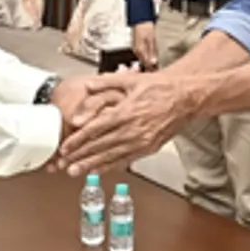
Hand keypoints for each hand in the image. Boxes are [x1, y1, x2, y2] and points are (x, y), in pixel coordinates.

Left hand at [56, 71, 190, 176]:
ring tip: (76, 171)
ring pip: (111, 156)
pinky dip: (110, 166)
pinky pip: (125, 160)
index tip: (65, 148)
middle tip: (63, 164)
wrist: (186, 97)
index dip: (78, 140)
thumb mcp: (132, 79)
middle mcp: (132, 129)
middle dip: (79, 156)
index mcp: (126, 111)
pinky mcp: (148, 148)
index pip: (95, 129)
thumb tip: (88, 85)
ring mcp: (141, 141)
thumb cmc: (161, 87)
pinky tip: (99, 170)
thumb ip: (107, 82)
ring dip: (91, 165)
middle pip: (100, 146)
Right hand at [131, 22, 157, 70]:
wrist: (140, 19)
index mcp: (140, 51)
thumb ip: (152, 52)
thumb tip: (153, 63)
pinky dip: (147, 58)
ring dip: (149, 63)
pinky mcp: (137, 46)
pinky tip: (151, 58)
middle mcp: (137, 51)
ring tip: (156, 66)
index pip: (147, 65)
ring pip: (143, 60)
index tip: (159, 73)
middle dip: (151, 68)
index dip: (153, 70)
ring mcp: (136, 49)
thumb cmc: (146, 27)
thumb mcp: (151, 40)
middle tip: (159, 71)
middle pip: (144, 63)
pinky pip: (142, 55)